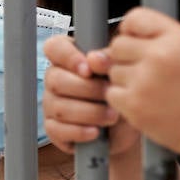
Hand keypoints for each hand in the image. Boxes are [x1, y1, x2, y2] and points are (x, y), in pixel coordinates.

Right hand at [42, 35, 139, 156]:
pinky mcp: (53, 128)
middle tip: (110, 94)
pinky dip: (79, 132)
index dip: (68, 57)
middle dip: (87, 89)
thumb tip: (95, 59)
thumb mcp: (121, 74)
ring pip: (59, 107)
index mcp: (68, 58)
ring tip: (112, 116)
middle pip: (56, 80)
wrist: (128, 126)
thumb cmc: (123, 91)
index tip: (89, 70)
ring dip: (89, 112)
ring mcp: (51, 104)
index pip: (54, 48)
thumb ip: (109, 61)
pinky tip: (96, 132)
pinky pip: (57, 130)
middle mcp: (54, 79)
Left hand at [99, 8, 179, 158]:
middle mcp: (159, 55)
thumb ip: (153, 42)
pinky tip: (144, 102)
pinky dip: (122, 99)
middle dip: (125, 58)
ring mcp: (144, 80)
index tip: (137, 43)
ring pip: (113, 70)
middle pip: (118, 44)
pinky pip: (111, 93)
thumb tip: (102, 51)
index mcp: (177, 37)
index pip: (135, 17)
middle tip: (145, 72)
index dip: (131, 31)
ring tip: (150, 90)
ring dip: (124, 80)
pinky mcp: (133, 104)